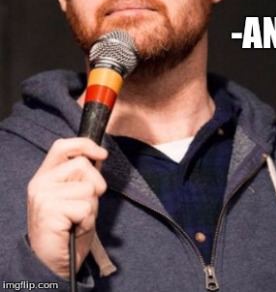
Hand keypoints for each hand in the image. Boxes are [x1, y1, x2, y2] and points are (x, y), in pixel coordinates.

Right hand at [27, 138, 107, 277]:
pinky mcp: (50, 210)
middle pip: (83, 165)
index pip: (62, 146)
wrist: (54, 262)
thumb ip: (83, 176)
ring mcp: (43, 196)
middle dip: (95, 185)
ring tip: (77, 219)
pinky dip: (88, 219)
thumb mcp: (77, 195)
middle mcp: (40, 182)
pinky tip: (75, 227)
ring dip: (91, 206)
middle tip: (83, 207)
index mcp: (45, 175)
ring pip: (88, 187)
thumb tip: (99, 156)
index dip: (85, 145)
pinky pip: (86, 206)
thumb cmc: (68, 227)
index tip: (102, 154)